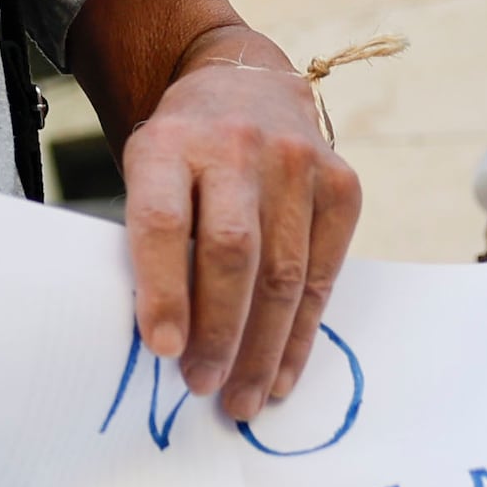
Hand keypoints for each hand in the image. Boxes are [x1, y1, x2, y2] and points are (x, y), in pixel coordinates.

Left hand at [118, 46, 359, 414]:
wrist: (245, 88)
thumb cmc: (181, 154)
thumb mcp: (145, 174)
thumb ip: (150, 239)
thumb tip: (162, 343)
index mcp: (168, 145)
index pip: (162, 221)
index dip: (163, 290)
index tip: (161, 350)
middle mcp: (235, 147)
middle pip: (231, 252)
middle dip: (219, 332)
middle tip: (203, 386)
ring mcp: (296, 162)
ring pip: (283, 271)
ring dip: (263, 347)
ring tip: (243, 398)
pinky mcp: (341, 183)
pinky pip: (323, 272)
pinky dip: (302, 331)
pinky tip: (282, 370)